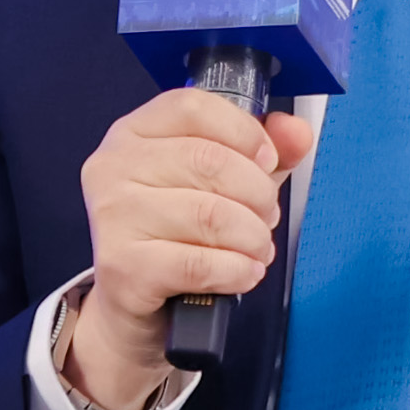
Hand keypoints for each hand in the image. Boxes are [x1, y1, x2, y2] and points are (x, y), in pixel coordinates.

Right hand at [67, 90, 316, 409]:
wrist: (133, 303)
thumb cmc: (177, 234)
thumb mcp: (224, 183)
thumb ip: (264, 151)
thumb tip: (296, 131)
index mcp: (134, 133)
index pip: (193, 106)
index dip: (244, 132)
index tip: (267, 161)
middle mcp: (113, 166)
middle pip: (209, 160)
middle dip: (257, 194)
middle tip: (265, 217)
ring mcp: (113, 216)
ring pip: (210, 215)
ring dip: (252, 237)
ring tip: (256, 248)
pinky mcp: (122, 266)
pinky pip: (200, 263)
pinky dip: (237, 270)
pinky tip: (243, 273)